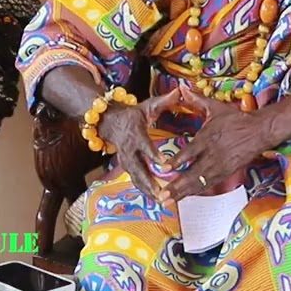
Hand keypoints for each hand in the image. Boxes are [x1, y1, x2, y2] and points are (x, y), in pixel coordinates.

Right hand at [97, 89, 180, 203]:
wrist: (110, 122)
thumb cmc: (134, 114)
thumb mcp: (148, 105)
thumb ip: (165, 100)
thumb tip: (179, 90)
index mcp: (136, 133)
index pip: (144, 145)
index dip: (152, 154)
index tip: (163, 163)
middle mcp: (129, 149)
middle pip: (138, 168)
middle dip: (149, 181)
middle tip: (162, 191)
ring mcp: (125, 160)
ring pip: (135, 178)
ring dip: (147, 190)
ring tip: (161, 200)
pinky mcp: (126, 167)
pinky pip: (135, 180)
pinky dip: (144, 191)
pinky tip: (156, 199)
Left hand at [160, 87, 272, 204]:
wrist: (259, 131)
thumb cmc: (237, 119)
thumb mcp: (215, 108)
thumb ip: (196, 100)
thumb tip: (182, 88)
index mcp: (207, 138)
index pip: (190, 152)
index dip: (177, 161)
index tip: (164, 168)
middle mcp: (212, 155)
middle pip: (192, 174)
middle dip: (176, 186)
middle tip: (162, 196)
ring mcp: (220, 166)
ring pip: (199, 183)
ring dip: (183, 193)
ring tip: (169, 201)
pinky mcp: (226, 173)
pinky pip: (209, 184)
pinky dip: (196, 191)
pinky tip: (185, 197)